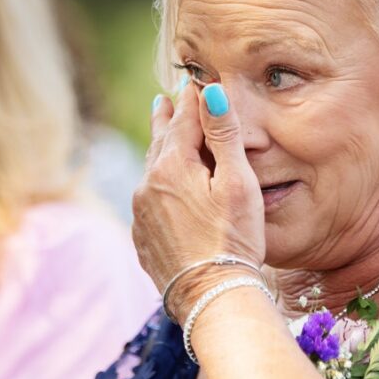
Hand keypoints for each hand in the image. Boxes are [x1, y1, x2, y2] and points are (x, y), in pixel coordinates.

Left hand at [133, 82, 265, 322]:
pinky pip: (147, 198)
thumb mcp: (237, 182)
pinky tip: (162, 187)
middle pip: (160, 141)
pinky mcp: (142, 237)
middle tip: (166, 99)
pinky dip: (157, 184)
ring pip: (151, 170)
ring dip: (160, 150)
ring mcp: (141, 213)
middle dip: (167, 118)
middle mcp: (148, 184)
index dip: (190, 98)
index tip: (193, 81)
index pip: (183, 119)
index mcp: (172, 166)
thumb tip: (209, 91)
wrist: (211, 297)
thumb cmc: (234, 238)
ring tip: (163, 136)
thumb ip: (224, 135)